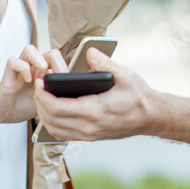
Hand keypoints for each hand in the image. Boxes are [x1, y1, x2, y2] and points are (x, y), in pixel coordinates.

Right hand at [0, 45, 63, 127]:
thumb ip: (56, 95)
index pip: (59, 60)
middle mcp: (33, 68)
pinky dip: (23, 69)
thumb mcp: (45, 103)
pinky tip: (26, 81)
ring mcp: (20, 69)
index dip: (63, 69)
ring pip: (30, 49)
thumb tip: (70, 95)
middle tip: (50, 80)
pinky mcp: (8, 73)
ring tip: (38, 78)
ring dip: (39, 62)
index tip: (60, 83)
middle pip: (50, 52)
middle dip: (55, 64)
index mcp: (44, 73)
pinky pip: (14, 60)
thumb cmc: (20, 106)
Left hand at [33, 47, 150, 140]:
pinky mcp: (90, 137)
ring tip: (43, 98)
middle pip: (51, 119)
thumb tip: (90, 52)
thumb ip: (105, 63)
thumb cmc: (139, 96)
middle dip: (39, 102)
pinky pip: (63, 134)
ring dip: (43, 114)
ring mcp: (89, 134)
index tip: (39, 81)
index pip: (57, 107)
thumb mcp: (125, 75)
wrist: (151, 116)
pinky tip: (53, 112)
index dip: (43, 95)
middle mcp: (89, 126)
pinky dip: (52, 124)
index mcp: (95, 110)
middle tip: (38, 87)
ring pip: (54, 129)